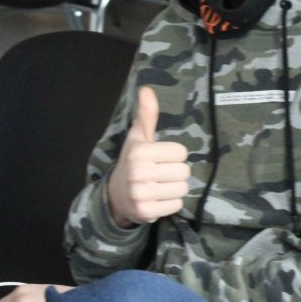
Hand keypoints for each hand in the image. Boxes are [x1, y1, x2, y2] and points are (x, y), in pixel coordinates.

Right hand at [107, 86, 190, 226]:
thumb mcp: (139, 137)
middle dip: (176, 172)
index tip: (160, 158)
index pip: (181, 152)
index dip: (174, 155)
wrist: (116, 195)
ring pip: (183, 189)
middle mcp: (138, 172)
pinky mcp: (146, 212)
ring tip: (160, 186)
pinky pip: (177, 205)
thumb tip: (147, 89)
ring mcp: (141, 194)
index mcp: (139, 151)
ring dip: (175, 188)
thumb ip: (147, 115)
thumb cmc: (134, 161)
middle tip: (160, 174)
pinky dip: (171, 203)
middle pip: (184, 171)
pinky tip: (158, 198)